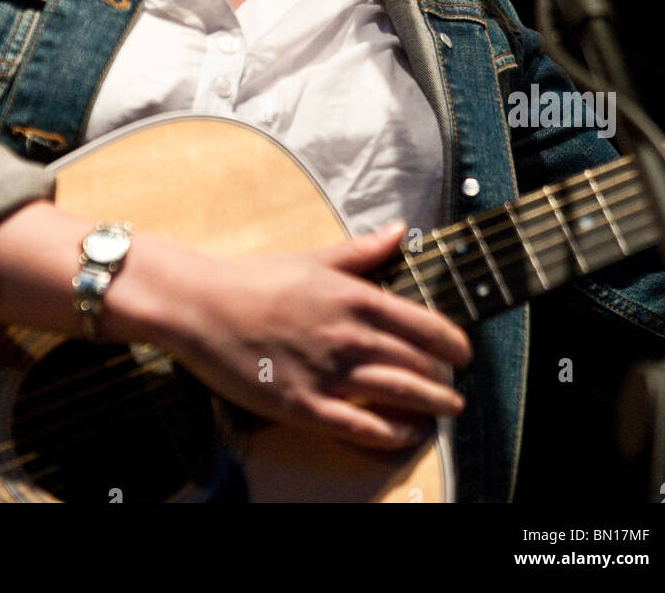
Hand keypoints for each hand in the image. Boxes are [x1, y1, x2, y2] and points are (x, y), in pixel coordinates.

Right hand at [117, 220, 471, 450]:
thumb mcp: (314, 258)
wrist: (202, 306)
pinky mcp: (304, 406)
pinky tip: (406, 434)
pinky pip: (361, 428)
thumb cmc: (255, 278)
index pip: (425, 325)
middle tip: (454, 387)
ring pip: (400, 395)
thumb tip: (400, 230)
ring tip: (446, 411)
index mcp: (356, 298)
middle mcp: (351, 337)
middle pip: (418, 364)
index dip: (453, 343)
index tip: (463, 352)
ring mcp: (329, 373)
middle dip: (444, 379)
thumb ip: (363, 251)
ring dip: (431, 406)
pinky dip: (392, 434)